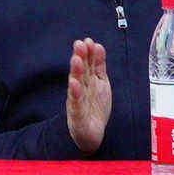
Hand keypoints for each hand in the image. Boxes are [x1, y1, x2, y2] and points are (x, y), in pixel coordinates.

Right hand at [64, 36, 109, 150]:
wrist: (90, 134)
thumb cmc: (94, 107)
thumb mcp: (100, 82)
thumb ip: (98, 64)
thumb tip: (97, 45)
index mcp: (88, 80)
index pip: (88, 64)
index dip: (88, 53)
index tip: (88, 40)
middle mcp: (81, 88)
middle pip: (81, 71)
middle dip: (80, 57)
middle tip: (79, 44)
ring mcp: (78, 100)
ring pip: (77, 84)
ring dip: (76, 72)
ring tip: (76, 60)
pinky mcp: (77, 114)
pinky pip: (75, 103)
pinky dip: (74, 93)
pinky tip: (73, 84)